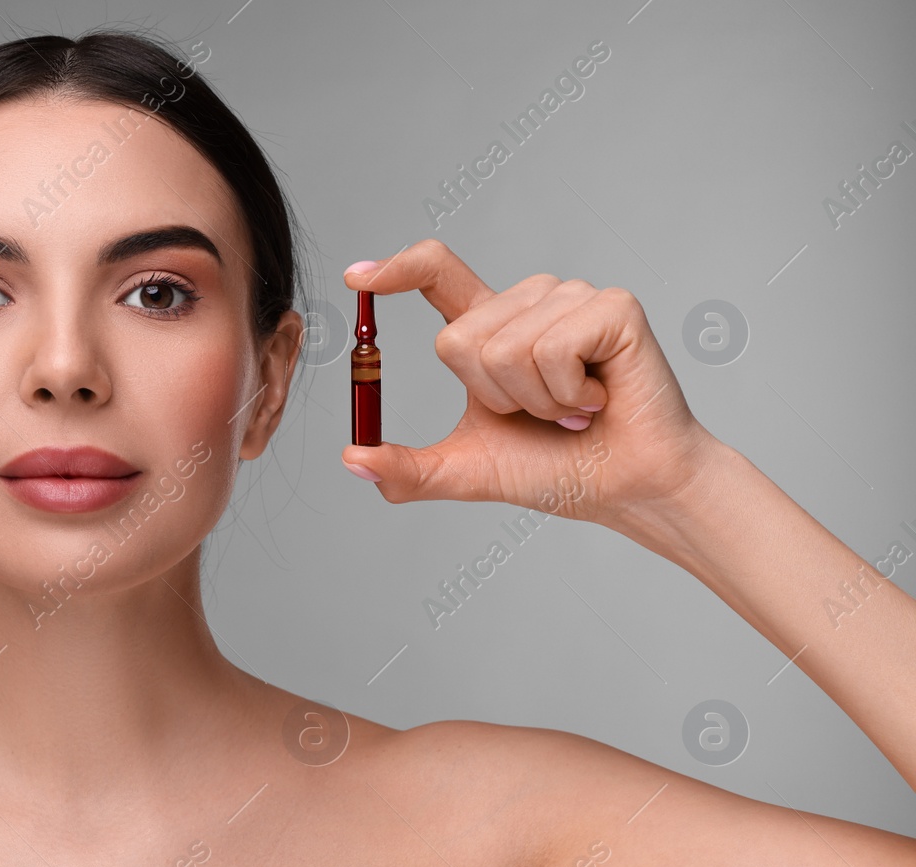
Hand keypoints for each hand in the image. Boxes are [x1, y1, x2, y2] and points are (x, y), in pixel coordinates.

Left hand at [340, 239, 719, 526]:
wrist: (624, 489)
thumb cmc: (555, 469)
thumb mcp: (466, 471)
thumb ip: (407, 468)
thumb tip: (350, 458)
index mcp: (490, 327)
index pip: (437, 273)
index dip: (397, 269)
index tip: (357, 277)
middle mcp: (528, 301)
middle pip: (458, 339)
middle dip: (493, 397)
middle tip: (541, 413)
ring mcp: (572, 298)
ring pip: (504, 348)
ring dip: (536, 401)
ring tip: (573, 408)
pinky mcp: (612, 306)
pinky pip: (551, 350)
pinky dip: (569, 394)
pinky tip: (598, 399)